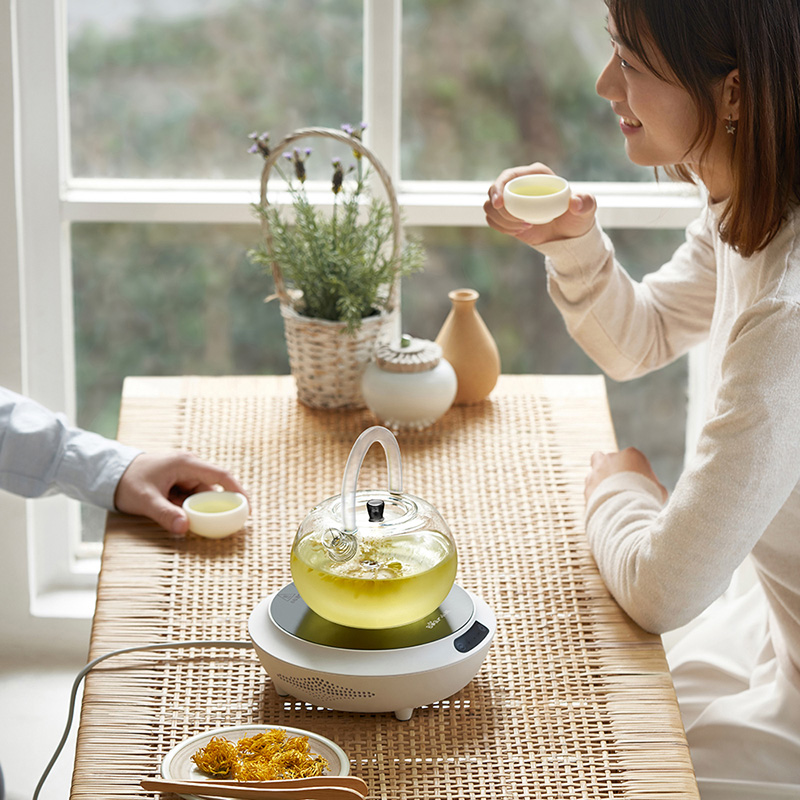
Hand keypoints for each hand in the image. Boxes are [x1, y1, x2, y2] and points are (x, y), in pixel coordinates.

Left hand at [114, 451, 247, 534]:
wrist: (108, 472)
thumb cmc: (126, 482)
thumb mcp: (145, 500)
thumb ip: (165, 514)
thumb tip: (185, 528)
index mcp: (186, 464)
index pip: (221, 476)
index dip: (238, 491)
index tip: (248, 509)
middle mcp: (189, 466)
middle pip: (212, 489)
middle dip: (215, 508)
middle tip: (218, 526)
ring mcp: (183, 474)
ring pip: (201, 495)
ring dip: (198, 510)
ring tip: (190, 522)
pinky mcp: (177, 482)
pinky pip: (191, 497)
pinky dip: (190, 509)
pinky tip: (182, 517)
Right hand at [484, 163, 597, 245]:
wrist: (568, 235)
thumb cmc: (577, 218)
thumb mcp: (586, 209)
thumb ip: (586, 202)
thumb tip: (575, 203)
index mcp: (535, 175)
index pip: (508, 176)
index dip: (499, 187)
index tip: (500, 204)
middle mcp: (519, 185)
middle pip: (493, 191)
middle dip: (498, 208)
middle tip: (518, 224)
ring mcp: (511, 200)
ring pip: (491, 207)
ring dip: (503, 220)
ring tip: (525, 228)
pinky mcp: (506, 215)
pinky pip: (492, 220)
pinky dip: (502, 227)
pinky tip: (519, 231)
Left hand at [584, 447, 667, 503]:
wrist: (624, 511)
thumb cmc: (646, 500)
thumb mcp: (658, 490)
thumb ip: (652, 485)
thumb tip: (653, 490)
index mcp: (631, 454)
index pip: (633, 458)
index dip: (636, 471)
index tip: (639, 484)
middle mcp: (611, 458)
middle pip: (611, 459)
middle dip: (614, 470)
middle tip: (621, 486)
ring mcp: (596, 470)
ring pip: (596, 468)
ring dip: (601, 478)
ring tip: (610, 495)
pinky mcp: (587, 485)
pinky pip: (590, 487)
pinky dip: (595, 494)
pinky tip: (603, 504)